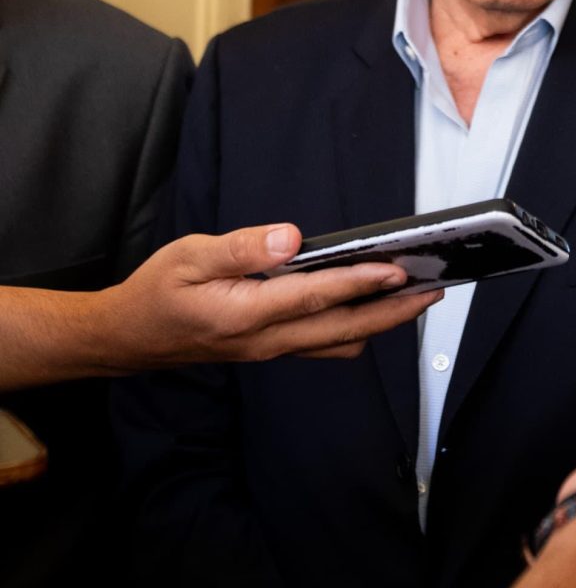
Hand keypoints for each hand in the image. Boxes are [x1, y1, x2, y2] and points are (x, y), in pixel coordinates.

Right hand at [101, 223, 441, 367]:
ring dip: (381, 323)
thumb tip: (290, 237)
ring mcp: (274, 350)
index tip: (398, 269)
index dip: (360, 283)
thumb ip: (242, 248)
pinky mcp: (275, 350)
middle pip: (345, 330)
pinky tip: (372, 309)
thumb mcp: (189, 256)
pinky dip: (357, 330)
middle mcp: (267, 340)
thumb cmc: (158, 292)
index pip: (316, 297)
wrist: (131, 337)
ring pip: (341, 343)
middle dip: (393, 312)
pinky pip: (326, 347)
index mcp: (246, 314)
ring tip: (414, 298)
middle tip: (433, 290)